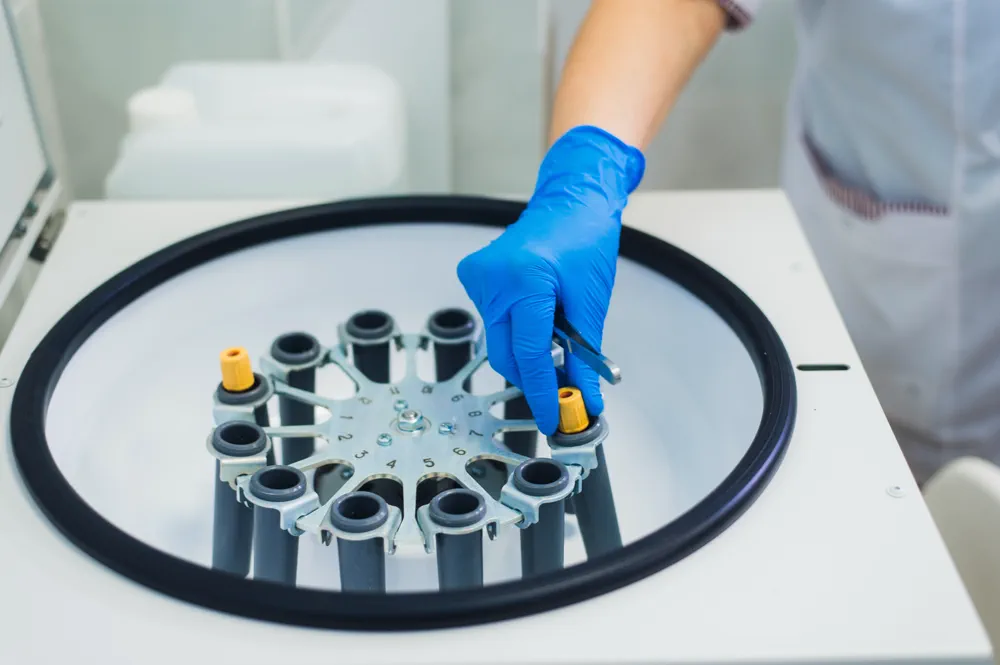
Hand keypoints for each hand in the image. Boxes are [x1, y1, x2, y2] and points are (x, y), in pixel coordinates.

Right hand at [457, 126, 643, 433]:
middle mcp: (492, 279)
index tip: (553, 420)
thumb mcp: (590, 303)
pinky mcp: (473, 277)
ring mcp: (478, 277)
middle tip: (561, 398)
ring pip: (500, 340)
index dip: (543, 394)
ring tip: (557, 341)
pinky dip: (517, 330)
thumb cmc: (585, 239)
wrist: (570, 201)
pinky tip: (538, 316)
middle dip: (534, 379)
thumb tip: (584, 399)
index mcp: (524, 280)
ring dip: (528, 352)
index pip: (529, 355)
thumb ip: (584, 358)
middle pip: (507, 354)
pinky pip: (494, 321)